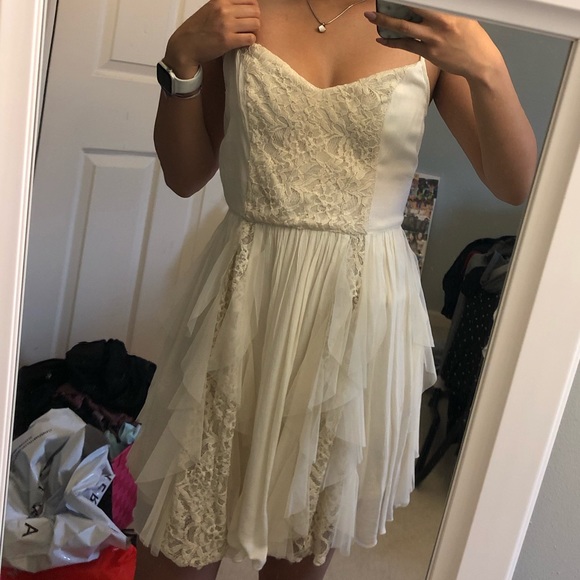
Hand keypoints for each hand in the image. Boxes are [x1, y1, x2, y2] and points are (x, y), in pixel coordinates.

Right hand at [164, 0, 260, 76]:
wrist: (185, 46)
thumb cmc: (197, 30)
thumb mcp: (210, 9)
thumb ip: (225, 6)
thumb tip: (242, 8)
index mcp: (221, 0)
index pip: (249, 0)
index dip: (252, 10)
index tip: (248, 18)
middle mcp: (224, 10)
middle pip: (255, 12)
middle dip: (254, 21)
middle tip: (248, 29)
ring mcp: (226, 25)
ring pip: (255, 24)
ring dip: (253, 31)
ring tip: (245, 35)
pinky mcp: (228, 41)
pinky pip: (250, 39)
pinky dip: (249, 42)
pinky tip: (242, 43)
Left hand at [365, 8, 503, 80]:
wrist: (480, 62)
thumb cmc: (472, 37)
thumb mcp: (463, 16)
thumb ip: (446, 9)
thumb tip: (428, 6)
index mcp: (448, 9)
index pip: (424, 0)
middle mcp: (440, 21)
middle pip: (410, 8)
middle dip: (391, 5)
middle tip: (376, 1)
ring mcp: (433, 38)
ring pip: (404, 28)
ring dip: (385, 22)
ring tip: (371, 17)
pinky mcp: (429, 52)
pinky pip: (406, 45)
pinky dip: (392, 42)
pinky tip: (381, 39)